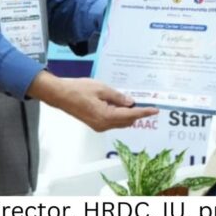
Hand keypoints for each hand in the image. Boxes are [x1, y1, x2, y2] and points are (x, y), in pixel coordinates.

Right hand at [29, 73, 158, 132]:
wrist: (60, 95)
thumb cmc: (79, 89)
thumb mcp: (102, 89)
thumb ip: (118, 97)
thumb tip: (131, 102)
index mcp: (106, 116)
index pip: (131, 115)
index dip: (144, 112)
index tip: (155, 110)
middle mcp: (104, 125)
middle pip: (127, 121)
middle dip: (136, 113)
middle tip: (144, 101)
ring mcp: (99, 126)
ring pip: (120, 122)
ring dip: (127, 113)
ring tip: (130, 100)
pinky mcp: (95, 124)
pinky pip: (112, 121)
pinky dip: (119, 114)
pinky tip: (119, 103)